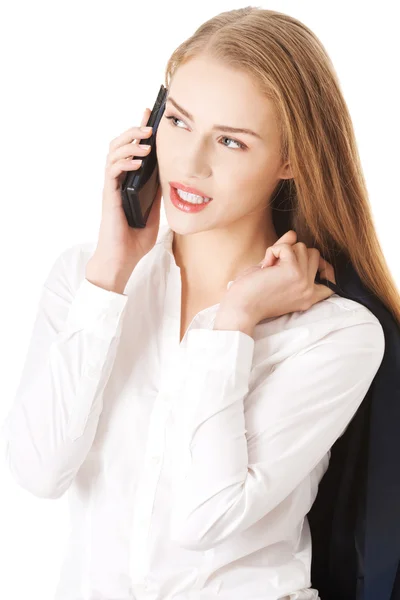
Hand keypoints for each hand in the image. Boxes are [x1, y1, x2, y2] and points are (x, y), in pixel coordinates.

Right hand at [90, 108, 161, 276]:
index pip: (132, 151)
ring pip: (113, 153)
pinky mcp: (109, 196)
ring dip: (129, 143)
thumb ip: (158, 195)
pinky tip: (138, 161)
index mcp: (128, 183)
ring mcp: (112, 187)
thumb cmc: (135, 240)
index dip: (138, 132)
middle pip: (119, 145)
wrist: (122, 260)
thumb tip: (171, 177)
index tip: (150, 116)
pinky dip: (124, 162)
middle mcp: (118, 181)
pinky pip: (112, 171)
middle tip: (148, 123)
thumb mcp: (155, 213)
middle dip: (133, 130)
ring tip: (145, 141)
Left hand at [218, 230, 336, 326]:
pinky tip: (264, 267)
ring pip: (302, 247)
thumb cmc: (253, 294)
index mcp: (308, 298)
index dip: (324, 270)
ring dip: (281, 252)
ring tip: (268, 269)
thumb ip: (286, 255)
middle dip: (293, 254)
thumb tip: (293, 234)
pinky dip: (272, 251)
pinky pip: (286, 247)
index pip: (330, 284)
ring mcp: (303, 281)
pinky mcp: (293, 271)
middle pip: (313, 254)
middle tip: (274, 269)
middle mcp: (309, 291)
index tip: (308, 268)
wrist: (241, 308)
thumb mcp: (274, 274)